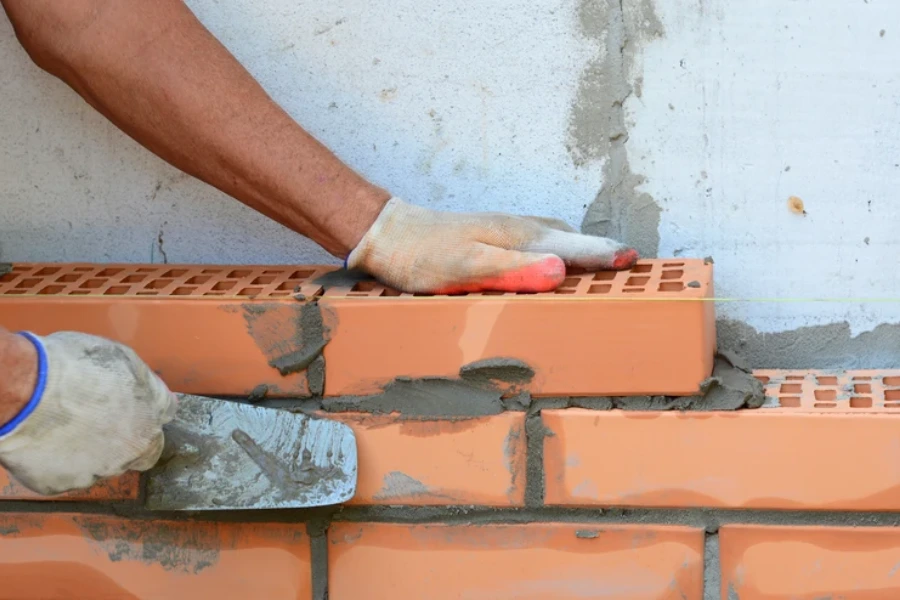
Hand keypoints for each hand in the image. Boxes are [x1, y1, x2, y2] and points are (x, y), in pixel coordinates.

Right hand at [0, 332, 175, 494]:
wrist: (23, 391)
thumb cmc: (72, 365)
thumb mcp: (124, 359)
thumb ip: (146, 385)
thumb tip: (161, 398)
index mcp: (150, 417)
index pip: (162, 422)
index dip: (146, 412)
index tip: (132, 407)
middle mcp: (131, 450)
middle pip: (139, 451)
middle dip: (126, 440)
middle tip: (98, 421)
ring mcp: (96, 471)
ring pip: (101, 466)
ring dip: (91, 452)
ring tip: (63, 427)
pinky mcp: (61, 484)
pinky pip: (64, 475)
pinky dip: (56, 463)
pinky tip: (43, 442)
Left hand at [346, 197, 638, 293]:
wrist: (390, 235)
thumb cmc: (424, 256)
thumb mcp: (466, 268)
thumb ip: (513, 269)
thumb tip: (561, 268)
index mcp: (518, 236)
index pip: (571, 245)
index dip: (601, 254)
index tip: (633, 259)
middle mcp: (518, 228)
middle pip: (571, 238)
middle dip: (601, 250)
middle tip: (633, 264)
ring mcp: (507, 230)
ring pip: (556, 237)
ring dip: (583, 248)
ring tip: (605, 262)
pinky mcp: (495, 236)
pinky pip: (540, 240)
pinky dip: (560, 248)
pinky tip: (556, 259)